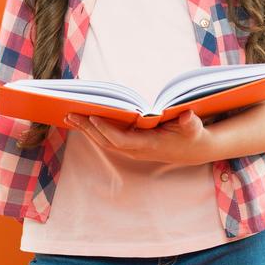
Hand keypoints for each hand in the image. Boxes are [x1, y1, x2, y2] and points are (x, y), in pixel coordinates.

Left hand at [64, 110, 213, 165]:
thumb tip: (187, 115)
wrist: (193, 151)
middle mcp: (137, 150)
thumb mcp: (195, 128)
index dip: (106, 130)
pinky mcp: (130, 147)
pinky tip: (83, 121)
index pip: (121, 140)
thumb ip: (190, 123)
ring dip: (86, 130)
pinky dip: (94, 131)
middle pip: (106, 142)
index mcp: (149, 145)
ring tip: (69, 116)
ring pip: (104, 142)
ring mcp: (132, 150)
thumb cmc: (192, 135)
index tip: (92, 116)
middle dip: (88, 128)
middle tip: (69, 114)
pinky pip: (108, 140)